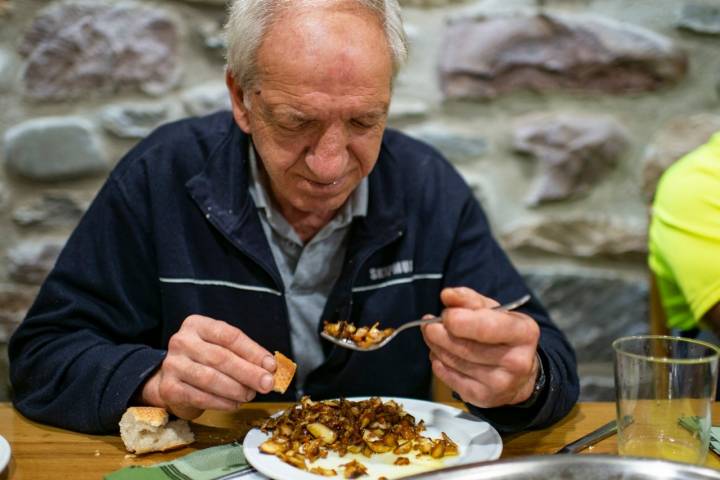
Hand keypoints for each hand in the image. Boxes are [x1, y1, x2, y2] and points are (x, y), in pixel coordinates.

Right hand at [137, 315, 276, 418]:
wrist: (172, 378)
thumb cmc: (204, 360)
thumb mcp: (222, 348)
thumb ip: (244, 354)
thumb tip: (269, 368)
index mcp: (197, 325)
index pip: (229, 336)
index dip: (253, 351)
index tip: (271, 365)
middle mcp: (182, 341)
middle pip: (220, 357)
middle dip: (248, 372)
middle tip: (266, 384)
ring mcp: (173, 364)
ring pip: (210, 378)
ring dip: (236, 389)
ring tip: (250, 395)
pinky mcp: (169, 388)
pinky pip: (200, 397)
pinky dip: (222, 402)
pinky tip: (234, 404)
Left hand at [421, 287, 539, 407]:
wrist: (519, 374)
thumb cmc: (501, 335)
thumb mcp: (492, 310)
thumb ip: (468, 300)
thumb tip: (447, 295)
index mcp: (524, 332)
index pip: (486, 327)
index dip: (459, 320)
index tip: (445, 314)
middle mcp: (517, 361)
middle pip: (465, 347)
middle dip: (439, 332)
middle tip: (428, 324)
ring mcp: (500, 383)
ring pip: (454, 361)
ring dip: (436, 345)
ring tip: (433, 336)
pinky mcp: (483, 398)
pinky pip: (448, 377)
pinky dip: (438, 362)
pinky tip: (440, 354)